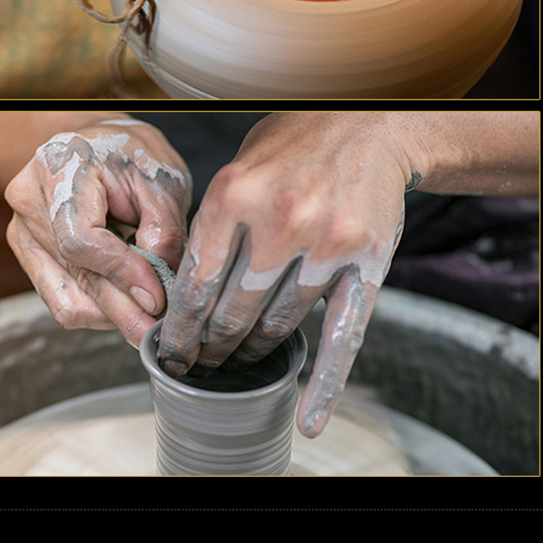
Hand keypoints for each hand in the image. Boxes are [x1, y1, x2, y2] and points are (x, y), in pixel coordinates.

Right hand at [5, 119, 191, 345]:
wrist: (100, 143)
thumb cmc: (132, 155)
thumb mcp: (162, 180)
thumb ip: (163, 232)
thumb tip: (153, 292)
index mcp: (58, 168)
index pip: (80, 240)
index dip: (121, 273)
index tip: (157, 296)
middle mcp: (27, 200)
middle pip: (74, 275)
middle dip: (123, 308)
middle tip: (156, 330)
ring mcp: (21, 229)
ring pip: (66, 300)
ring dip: (111, 313)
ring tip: (146, 306)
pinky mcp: (28, 253)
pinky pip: (61, 300)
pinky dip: (97, 308)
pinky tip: (124, 297)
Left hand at [156, 113, 414, 437]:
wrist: (370, 125)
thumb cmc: (295, 144)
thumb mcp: (239, 168)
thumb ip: (215, 223)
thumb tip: (184, 288)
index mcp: (234, 194)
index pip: (198, 282)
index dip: (182, 326)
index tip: (172, 351)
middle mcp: (280, 221)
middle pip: (235, 309)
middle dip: (214, 345)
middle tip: (202, 363)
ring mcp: (326, 243)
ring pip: (280, 322)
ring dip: (255, 348)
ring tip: (239, 360)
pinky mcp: (365, 261)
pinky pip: (341, 335)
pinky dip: (325, 384)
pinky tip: (309, 417)